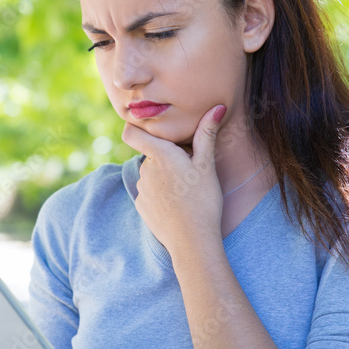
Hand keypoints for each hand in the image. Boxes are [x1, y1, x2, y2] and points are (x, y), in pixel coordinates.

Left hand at [120, 104, 226, 253]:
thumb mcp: (207, 165)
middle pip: (149, 154)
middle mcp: (145, 170)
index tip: (152, 131)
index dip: (137, 128)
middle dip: (164, 156)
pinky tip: (177, 204)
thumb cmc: (203, 200)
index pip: (131, 133)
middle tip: (187, 168)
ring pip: (150, 173)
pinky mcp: (141, 206)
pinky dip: (160, 193)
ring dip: (163, 175)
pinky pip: (149, 192)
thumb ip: (207, 134)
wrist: (193, 241)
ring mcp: (141, 189)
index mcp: (159, 155)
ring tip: (185, 189)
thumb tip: (217, 107)